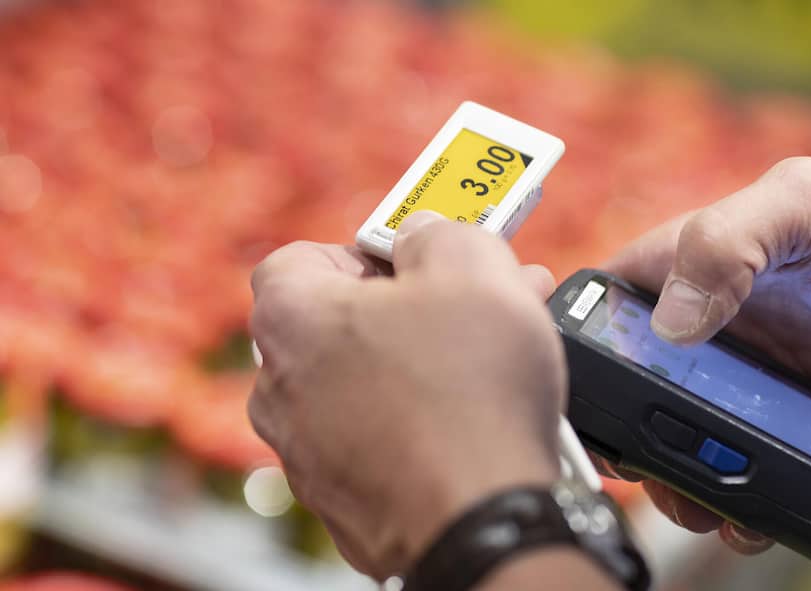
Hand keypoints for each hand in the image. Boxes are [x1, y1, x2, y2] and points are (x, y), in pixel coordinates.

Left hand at [248, 212, 566, 578]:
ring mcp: (307, 454)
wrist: (482, 519)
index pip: (297, 259)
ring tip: (488, 361)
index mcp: (293, 320)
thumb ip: (439, 232)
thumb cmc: (469, 394)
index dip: (361, 250)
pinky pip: (375, 442)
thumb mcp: (471, 267)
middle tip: (469, 304)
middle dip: (406, 308)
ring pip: (360, 386)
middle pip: (337, 325)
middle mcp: (281, 390)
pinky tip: (470, 419)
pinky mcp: (342, 502)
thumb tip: (427, 235)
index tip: (413, 260)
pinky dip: (415, 424)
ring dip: (417, 364)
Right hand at [603, 157, 810, 552]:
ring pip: (678, 441)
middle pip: (634, 385)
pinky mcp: (786, 436)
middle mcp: (713, 330)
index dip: (584, 336)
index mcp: (701, 266)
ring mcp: (747, 389)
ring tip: (693, 496)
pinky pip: (739, 477)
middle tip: (634, 457)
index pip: (613, 299)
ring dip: (673, 477)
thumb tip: (672, 321)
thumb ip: (731, 240)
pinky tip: (744, 510)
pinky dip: (730, 503)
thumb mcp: (807, 204)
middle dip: (622, 427)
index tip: (579, 380)